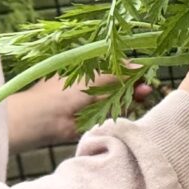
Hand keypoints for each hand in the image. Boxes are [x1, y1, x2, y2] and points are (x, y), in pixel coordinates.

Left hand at [6, 72, 150, 148]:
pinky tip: (126, 109)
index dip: (130, 71)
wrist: (43, 119)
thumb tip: (140, 67)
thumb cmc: (63, 92)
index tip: (144, 74)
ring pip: (119, 100)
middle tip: (145, 90)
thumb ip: (118, 73)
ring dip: (129, 100)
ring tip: (138, 97)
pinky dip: (121, 113)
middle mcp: (91, 86)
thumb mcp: (94, 76)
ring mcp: (92, 104)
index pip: (115, 68)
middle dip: (133, 87)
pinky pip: (113, 116)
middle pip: (119, 85)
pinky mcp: (94, 121)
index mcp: (88, 71)